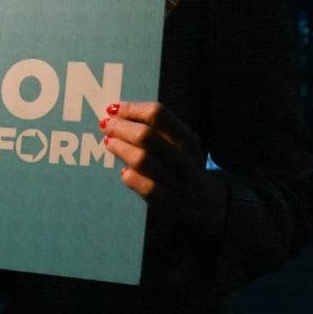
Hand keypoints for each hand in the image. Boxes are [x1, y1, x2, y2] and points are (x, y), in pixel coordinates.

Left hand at [101, 101, 227, 246]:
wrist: (207, 202)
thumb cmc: (182, 164)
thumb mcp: (179, 144)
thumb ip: (155, 129)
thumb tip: (117, 112)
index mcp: (188, 140)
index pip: (158, 114)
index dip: (132, 109)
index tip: (113, 109)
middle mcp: (185, 159)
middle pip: (147, 136)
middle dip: (121, 127)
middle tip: (105, 124)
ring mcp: (178, 183)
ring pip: (143, 161)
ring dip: (120, 148)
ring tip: (109, 142)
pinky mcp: (169, 204)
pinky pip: (145, 188)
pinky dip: (131, 177)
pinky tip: (123, 172)